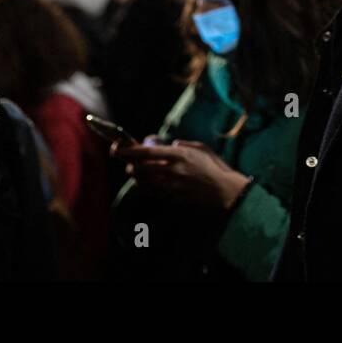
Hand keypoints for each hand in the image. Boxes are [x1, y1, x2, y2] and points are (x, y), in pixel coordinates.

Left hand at [118, 140, 249, 209]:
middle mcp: (171, 170)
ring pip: (142, 181)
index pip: (145, 152)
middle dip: (128, 163)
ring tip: (135, 170)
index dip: (127, 150)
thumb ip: (185, 145)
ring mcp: (170, 186)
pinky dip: (145, 186)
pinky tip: (146, 182)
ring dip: (136, 175)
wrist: (225, 192)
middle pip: (139, 168)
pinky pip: (151, 192)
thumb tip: (172, 144)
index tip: (116, 148)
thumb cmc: (216, 168)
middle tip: (126, 160)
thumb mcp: (202, 148)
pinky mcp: (172, 198)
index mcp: (177, 155)